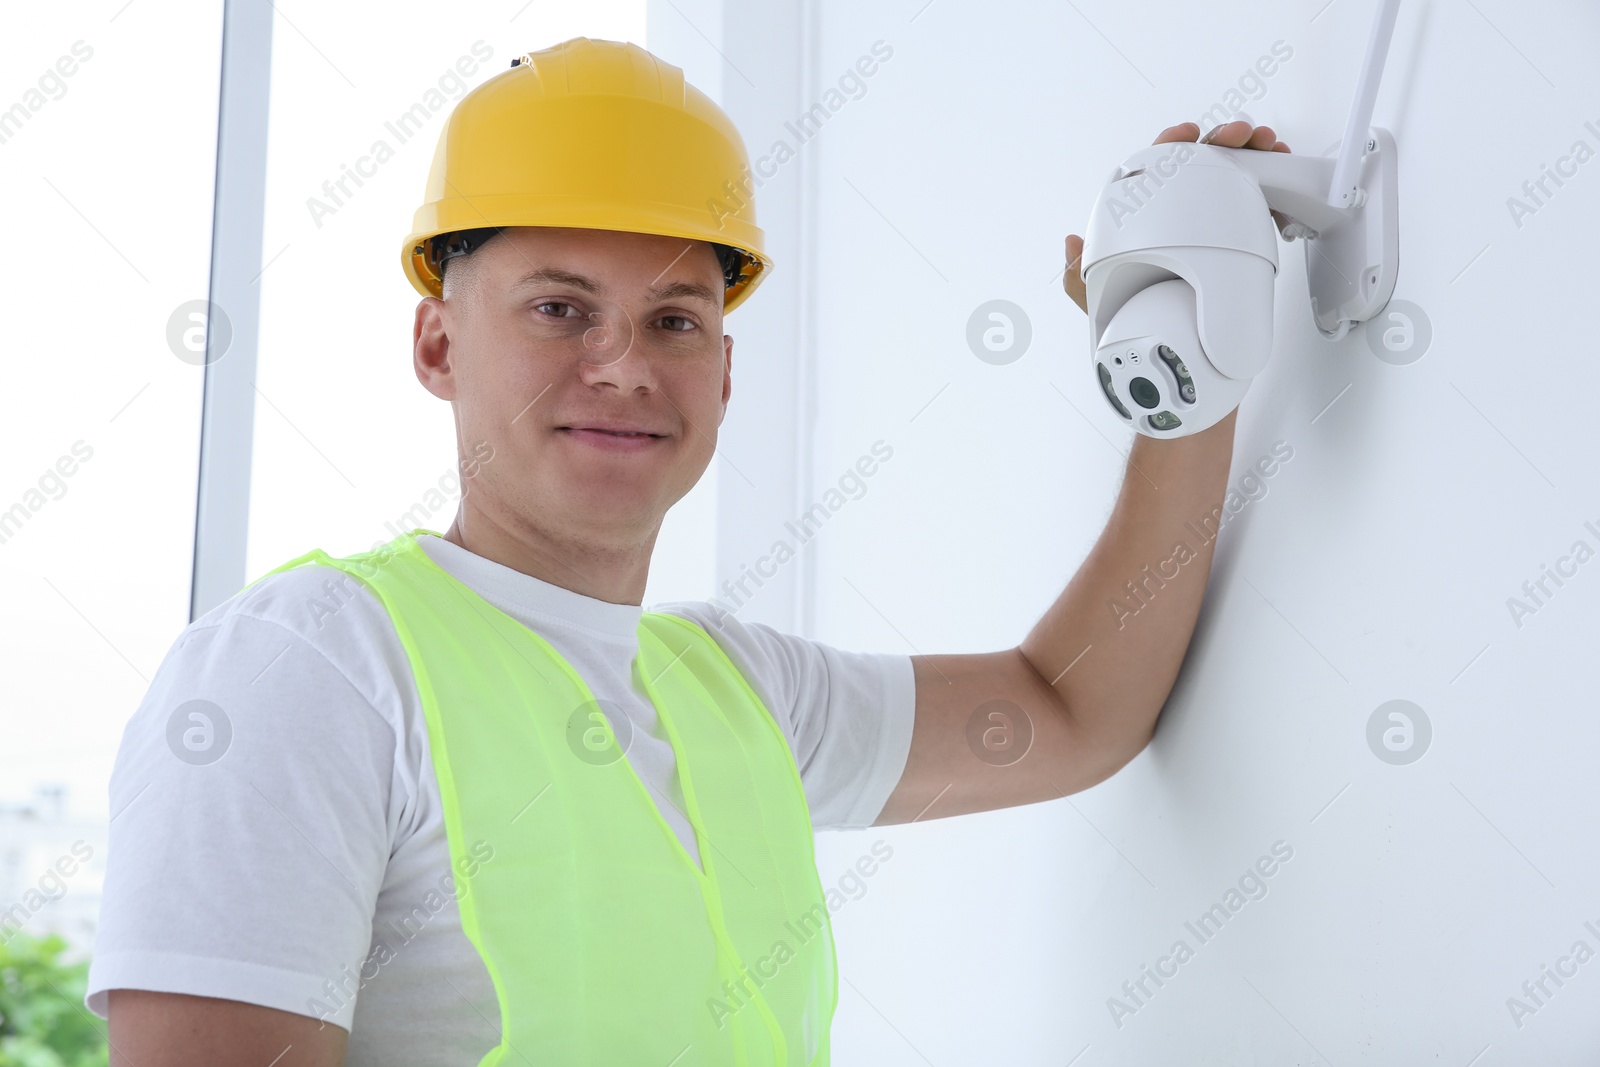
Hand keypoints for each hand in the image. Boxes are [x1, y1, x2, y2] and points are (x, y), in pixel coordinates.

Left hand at [1062, 120, 1291, 313]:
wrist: (1172, 344)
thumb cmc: (1134, 313)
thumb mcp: (1099, 295)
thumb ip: (1079, 272)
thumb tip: (1072, 243)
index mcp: (1146, 211)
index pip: (1156, 166)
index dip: (1171, 145)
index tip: (1186, 135)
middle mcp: (1179, 209)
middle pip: (1202, 160)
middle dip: (1223, 139)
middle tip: (1241, 135)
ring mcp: (1209, 219)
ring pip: (1232, 173)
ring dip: (1252, 152)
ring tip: (1267, 145)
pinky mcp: (1235, 233)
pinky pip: (1254, 200)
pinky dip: (1271, 182)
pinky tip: (1280, 170)